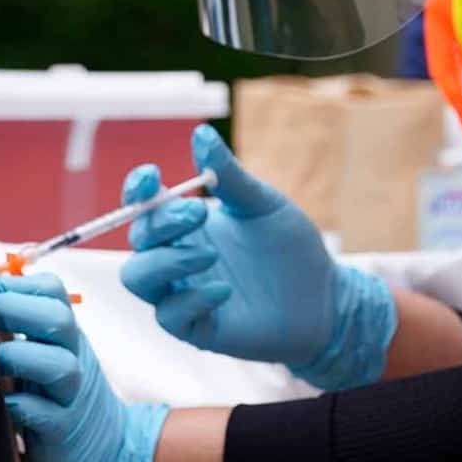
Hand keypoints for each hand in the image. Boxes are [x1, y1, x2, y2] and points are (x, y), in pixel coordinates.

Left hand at [0, 273, 167, 461]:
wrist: (108, 455)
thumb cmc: (58, 401)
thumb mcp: (44, 357)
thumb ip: (16, 330)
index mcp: (65, 335)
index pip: (51, 292)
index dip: (16, 285)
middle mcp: (73, 358)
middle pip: (58, 319)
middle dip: (15, 309)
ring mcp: (71, 397)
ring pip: (60, 366)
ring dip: (20, 357)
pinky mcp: (63, 434)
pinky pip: (47, 416)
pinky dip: (23, 407)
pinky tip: (3, 405)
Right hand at [119, 124, 395, 389]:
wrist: (324, 296)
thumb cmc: (290, 247)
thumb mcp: (262, 204)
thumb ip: (229, 175)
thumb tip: (201, 133)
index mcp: (186, 224)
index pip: (143, 204)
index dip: (137, 189)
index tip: (152, 176)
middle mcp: (177, 256)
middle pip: (138, 238)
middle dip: (160, 221)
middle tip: (199, 212)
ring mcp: (183, 292)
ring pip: (138, 278)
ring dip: (165, 261)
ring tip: (210, 254)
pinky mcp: (198, 328)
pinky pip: (169, 316)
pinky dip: (189, 300)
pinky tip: (224, 291)